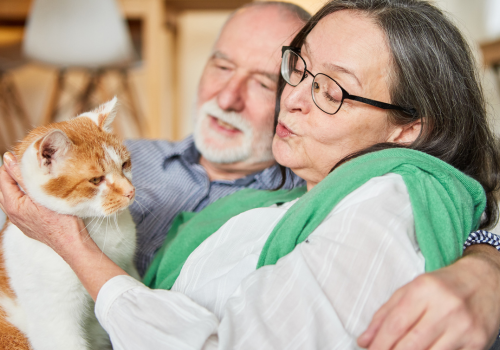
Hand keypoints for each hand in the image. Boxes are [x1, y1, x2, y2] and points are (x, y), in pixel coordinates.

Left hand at [0, 152, 127, 299]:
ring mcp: (20, 222)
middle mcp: (13, 214)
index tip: (23, 155)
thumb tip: (8, 159)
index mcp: (13, 205)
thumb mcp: (43, 193)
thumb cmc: (62, 220)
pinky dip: (24, 197)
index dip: (12, 164)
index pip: (3, 178)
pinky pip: (20, 207)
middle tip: (28, 164)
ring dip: (19, 186)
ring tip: (32, 177)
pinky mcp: (28, 226)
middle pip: (5, 188)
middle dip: (13, 175)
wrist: (71, 243)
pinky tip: (37, 194)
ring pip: (12, 198)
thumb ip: (23, 176)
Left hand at [357, 244, 499, 349]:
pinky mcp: (477, 342)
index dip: (379, 343)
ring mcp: (463, 327)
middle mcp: (445, 307)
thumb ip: (385, 314)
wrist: (485, 280)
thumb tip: (365, 340)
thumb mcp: (410, 290)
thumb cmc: (443, 285)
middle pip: (411, 344)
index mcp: (424, 290)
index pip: (395, 324)